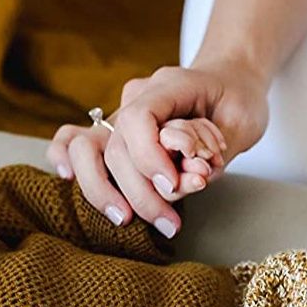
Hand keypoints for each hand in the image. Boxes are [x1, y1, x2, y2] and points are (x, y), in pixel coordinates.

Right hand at [47, 61, 268, 235]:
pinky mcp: (113, 134)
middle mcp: (135, 98)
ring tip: (127, 221)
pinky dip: (63, 159)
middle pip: (115, 146)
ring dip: (102, 190)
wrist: (228, 82)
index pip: (139, 118)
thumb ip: (214, 148)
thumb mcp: (243, 120)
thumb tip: (190, 175)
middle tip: (169, 223)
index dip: (149, 157)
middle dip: (139, 192)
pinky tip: (67, 178)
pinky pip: (71, 141)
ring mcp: (119, 115)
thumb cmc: (238, 101)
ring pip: (86, 149)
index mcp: (168, 85)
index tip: (173, 185)